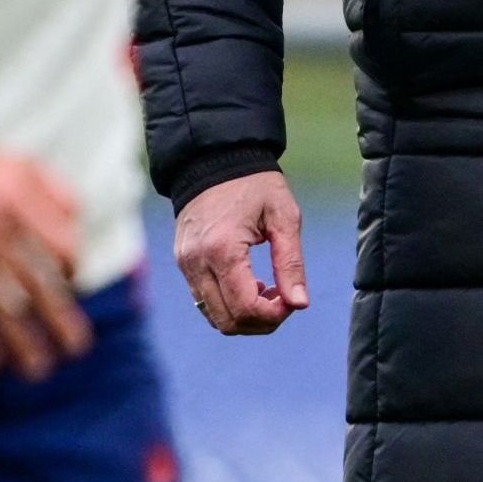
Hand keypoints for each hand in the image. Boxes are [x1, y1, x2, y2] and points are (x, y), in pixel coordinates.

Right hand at [0, 143, 90, 380]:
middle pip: (31, 277)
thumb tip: (78, 245)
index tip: (70, 286)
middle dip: (58, 317)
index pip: (56, 243)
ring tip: (37, 367)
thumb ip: (58, 195)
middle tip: (75, 348)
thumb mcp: (21, 165)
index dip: (70, 270)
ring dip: (18, 338)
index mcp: (15, 190)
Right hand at [174, 172, 313, 336]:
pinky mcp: (183, 263)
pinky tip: (248, 283)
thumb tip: (299, 304)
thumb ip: (291, 263)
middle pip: (228, 321)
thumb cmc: (254, 184)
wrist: (213, 159)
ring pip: (214, 316)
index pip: (246, 308)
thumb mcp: (283, 217)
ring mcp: (186, 264)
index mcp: (223, 250)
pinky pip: (204, 301)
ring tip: (266, 289)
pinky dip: (228, 304)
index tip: (292, 301)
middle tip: (282, 300)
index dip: (274, 316)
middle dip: (261, 322)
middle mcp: (197, 262)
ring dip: (244, 315)